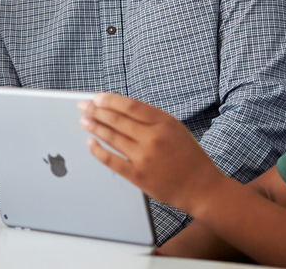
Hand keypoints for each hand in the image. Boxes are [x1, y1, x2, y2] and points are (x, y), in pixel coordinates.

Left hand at [78, 93, 224, 212]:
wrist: (202, 188)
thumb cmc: (189, 157)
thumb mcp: (176, 129)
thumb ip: (152, 120)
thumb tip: (121, 109)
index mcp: (165, 122)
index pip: (131, 106)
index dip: (111, 100)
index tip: (97, 97)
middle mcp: (153, 138)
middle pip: (117, 120)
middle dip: (96, 111)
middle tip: (83, 106)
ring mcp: (145, 157)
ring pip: (112, 137)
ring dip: (95, 127)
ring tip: (84, 121)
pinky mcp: (138, 176)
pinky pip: (111, 161)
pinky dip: (98, 151)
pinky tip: (90, 143)